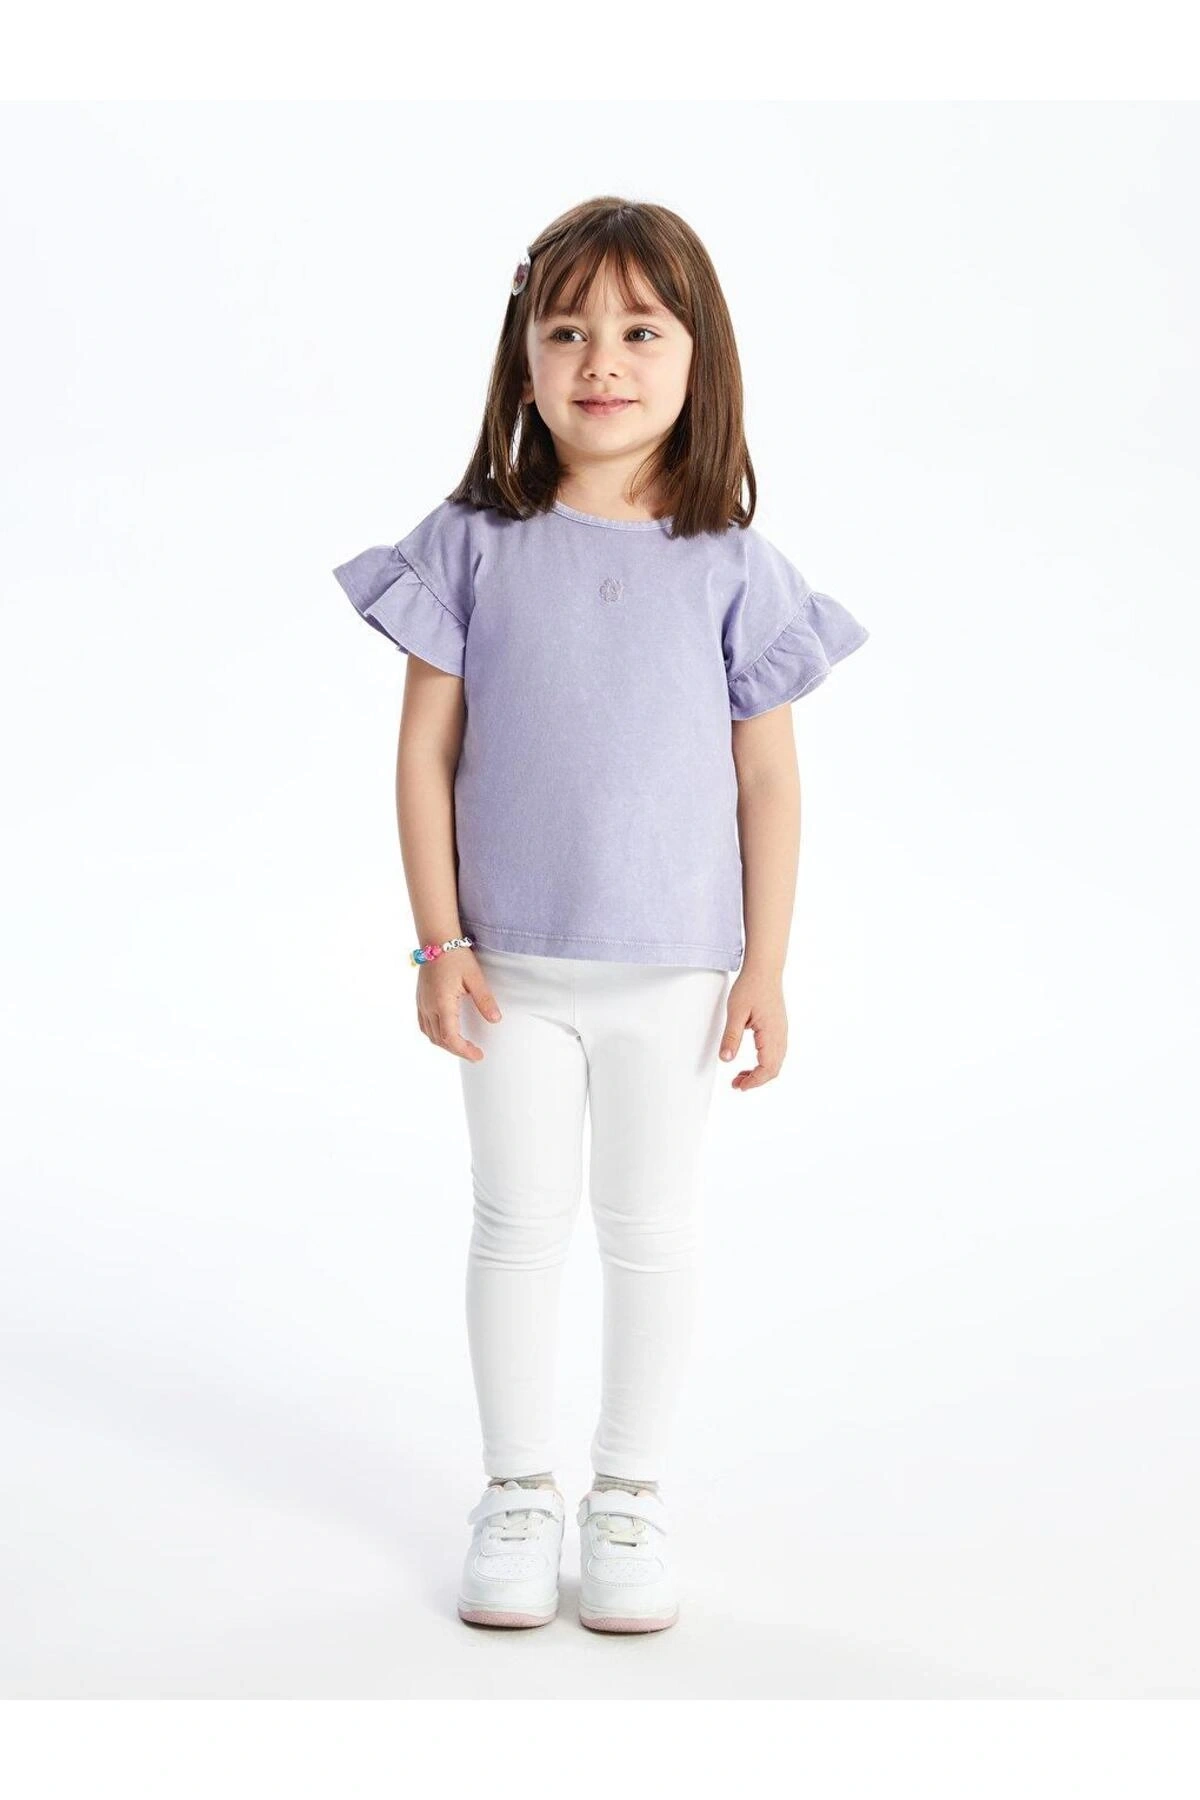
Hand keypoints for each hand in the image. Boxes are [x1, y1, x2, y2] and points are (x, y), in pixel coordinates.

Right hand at [416, 951, 501, 1061]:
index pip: (450, 1037)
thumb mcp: (475, 977)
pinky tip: (446, 1033)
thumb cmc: (456, 956)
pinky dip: (435, 1035)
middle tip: (475, 1054)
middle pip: (439, 1040)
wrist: (436, 940)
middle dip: (457, 1050)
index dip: (464, 1050)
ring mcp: (422, 1003)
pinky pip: (424, 1025)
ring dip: (446, 1044)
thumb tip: (496, 1020)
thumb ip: (485, 1000)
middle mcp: (428, 1006)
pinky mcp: (420, 999)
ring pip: (430, 1034)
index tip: (479, 1055)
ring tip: (463, 1046)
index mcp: (442, 1003)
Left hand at [719, 969, 786, 1089]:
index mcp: (771, 1033)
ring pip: (776, 1061)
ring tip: (741, 1075)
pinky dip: (764, 1062)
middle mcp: (780, 1035)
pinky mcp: (778, 1028)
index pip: (767, 1067)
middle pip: (774, 1069)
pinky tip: (751, 1061)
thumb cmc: (751, 987)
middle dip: (756, 1080)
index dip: (754, 1081)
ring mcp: (781, 1031)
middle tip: (736, 1084)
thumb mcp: (735, 1012)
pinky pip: (776, 1052)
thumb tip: (726, 1059)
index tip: (739, 1086)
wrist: (765, 969)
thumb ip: (731, 1037)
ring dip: (760, 1072)